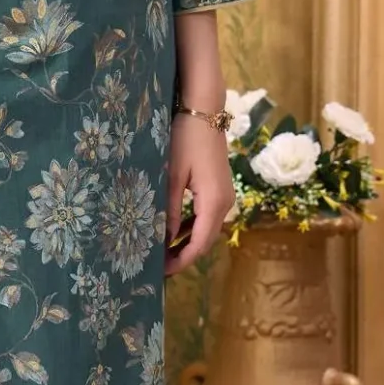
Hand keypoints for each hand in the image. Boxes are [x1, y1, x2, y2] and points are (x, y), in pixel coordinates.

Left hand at [164, 112, 233, 278]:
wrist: (204, 111)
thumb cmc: (185, 139)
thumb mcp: (172, 175)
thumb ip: (169, 209)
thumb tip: (164, 239)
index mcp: (214, 202)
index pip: (199, 244)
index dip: (182, 261)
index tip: (162, 272)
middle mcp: (224, 203)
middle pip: (205, 240)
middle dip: (184, 255)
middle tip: (159, 266)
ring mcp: (225, 196)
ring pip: (207, 229)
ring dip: (187, 243)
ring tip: (163, 253)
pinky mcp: (220, 189)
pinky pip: (207, 217)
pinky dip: (192, 228)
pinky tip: (174, 232)